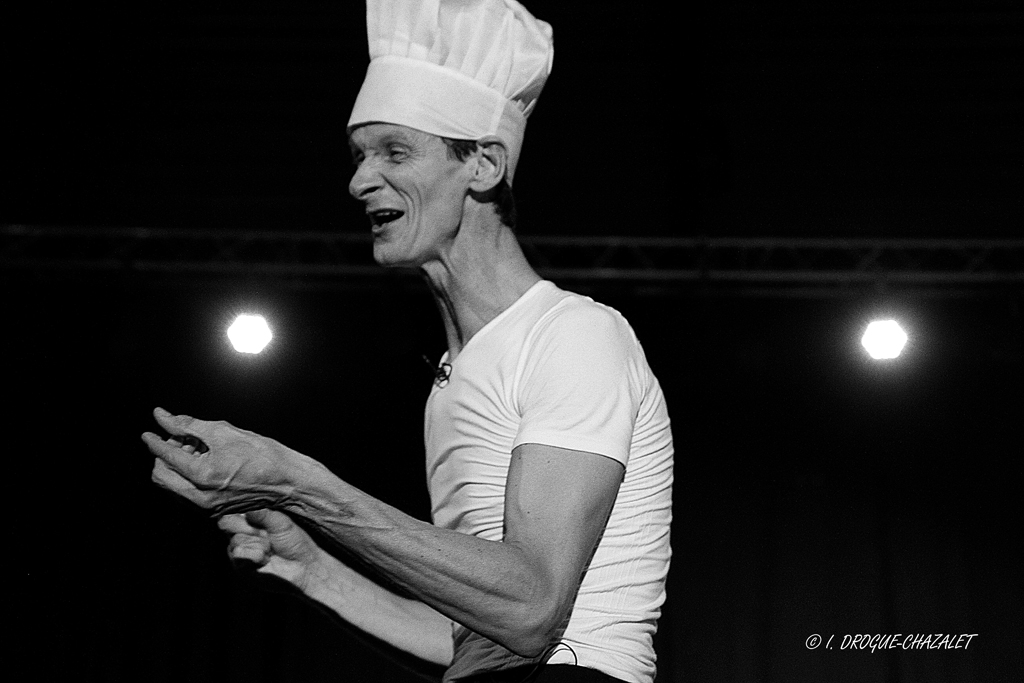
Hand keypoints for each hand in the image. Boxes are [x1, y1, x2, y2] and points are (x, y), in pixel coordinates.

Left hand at [142, 407, 299, 515]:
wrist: (287, 482)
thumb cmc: (263, 454)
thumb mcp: (225, 432)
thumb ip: (189, 425)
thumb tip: (163, 416)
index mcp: (202, 476)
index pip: (165, 456)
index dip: (154, 441)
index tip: (148, 432)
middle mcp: (199, 497)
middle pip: (160, 476)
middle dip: (165, 455)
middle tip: (183, 439)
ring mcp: (205, 508)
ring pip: (171, 486)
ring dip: (175, 466)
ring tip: (198, 450)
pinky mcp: (211, 511)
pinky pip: (185, 494)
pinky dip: (187, 477)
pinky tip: (205, 463)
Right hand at [218, 509, 321, 591]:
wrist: (303, 565)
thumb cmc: (294, 540)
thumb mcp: (281, 522)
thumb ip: (263, 514)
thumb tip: (246, 510)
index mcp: (249, 520)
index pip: (230, 513)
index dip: (238, 514)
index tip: (252, 517)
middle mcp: (240, 535)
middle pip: (227, 526)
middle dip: (250, 529)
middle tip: (267, 535)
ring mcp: (239, 551)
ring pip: (235, 541)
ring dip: (256, 544)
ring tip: (270, 549)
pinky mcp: (241, 567)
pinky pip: (239, 556)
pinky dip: (255, 556)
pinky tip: (266, 559)